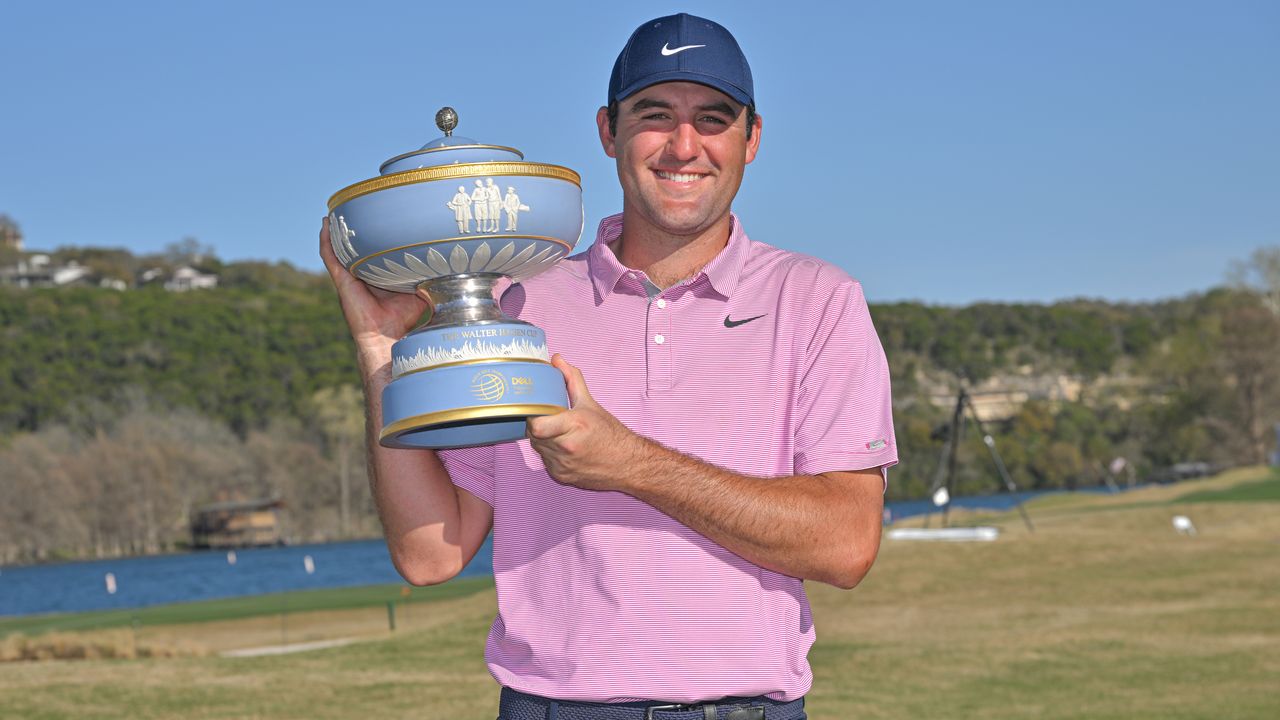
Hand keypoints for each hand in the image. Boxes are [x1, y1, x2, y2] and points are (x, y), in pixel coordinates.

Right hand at [319, 217, 427, 363]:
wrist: (387, 339)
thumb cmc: (405, 320)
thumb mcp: (421, 293)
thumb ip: (431, 279)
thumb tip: (450, 265)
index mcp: (379, 276)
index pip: (377, 252)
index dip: (377, 235)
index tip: (382, 215)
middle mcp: (363, 275)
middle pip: (357, 247)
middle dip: (355, 229)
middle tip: (357, 205)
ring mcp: (350, 277)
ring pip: (340, 249)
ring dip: (337, 231)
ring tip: (336, 210)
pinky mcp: (342, 282)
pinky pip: (331, 258)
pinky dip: (327, 242)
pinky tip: (325, 226)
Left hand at [527, 355, 645, 491]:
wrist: (627, 464)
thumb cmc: (611, 434)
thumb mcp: (590, 403)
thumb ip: (571, 379)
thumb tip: (557, 360)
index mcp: (574, 425)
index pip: (537, 425)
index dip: (534, 417)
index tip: (540, 411)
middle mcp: (567, 447)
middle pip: (534, 435)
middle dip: (538, 426)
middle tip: (549, 420)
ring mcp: (563, 465)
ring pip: (538, 448)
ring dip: (543, 440)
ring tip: (558, 433)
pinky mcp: (560, 477)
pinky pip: (545, 461)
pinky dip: (550, 454)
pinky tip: (564, 449)